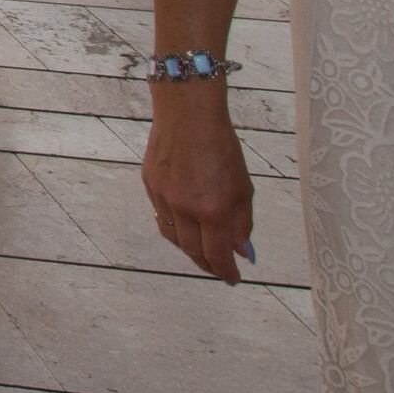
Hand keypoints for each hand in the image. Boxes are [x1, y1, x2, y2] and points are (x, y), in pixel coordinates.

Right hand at [139, 92, 255, 281]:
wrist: (188, 113)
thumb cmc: (221, 146)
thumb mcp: (243, 187)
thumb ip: (242, 222)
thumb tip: (241, 251)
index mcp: (213, 209)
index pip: (217, 255)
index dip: (225, 271)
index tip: (233, 278)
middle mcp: (185, 209)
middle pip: (193, 252)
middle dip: (208, 265)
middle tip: (218, 268)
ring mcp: (164, 198)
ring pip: (175, 238)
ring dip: (190, 249)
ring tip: (202, 250)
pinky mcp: (150, 186)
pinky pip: (163, 218)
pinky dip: (176, 228)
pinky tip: (186, 225)